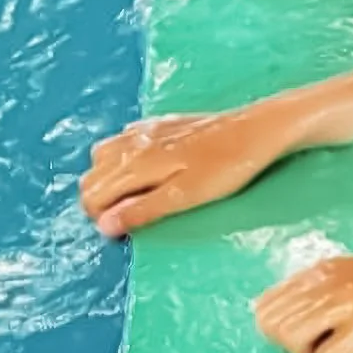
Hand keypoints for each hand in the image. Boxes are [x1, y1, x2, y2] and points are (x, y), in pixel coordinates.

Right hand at [80, 109, 289, 236]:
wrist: (261, 128)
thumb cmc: (227, 167)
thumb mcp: (186, 196)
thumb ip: (143, 210)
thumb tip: (103, 226)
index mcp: (136, 162)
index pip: (92, 194)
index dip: (100, 218)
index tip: (123, 230)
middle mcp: (134, 141)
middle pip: (92, 175)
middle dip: (99, 200)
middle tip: (128, 216)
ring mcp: (148, 128)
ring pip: (102, 155)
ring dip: (107, 178)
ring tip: (134, 195)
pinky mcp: (164, 122)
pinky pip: (124, 138)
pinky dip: (122, 157)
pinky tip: (146, 167)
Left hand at [256, 250, 352, 352]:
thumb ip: (321, 288)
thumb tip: (279, 319)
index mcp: (324, 269)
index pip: (266, 304)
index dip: (277, 326)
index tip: (305, 330)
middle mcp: (330, 283)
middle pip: (273, 326)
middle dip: (289, 343)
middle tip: (320, 342)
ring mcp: (348, 303)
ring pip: (291, 341)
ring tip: (334, 346)